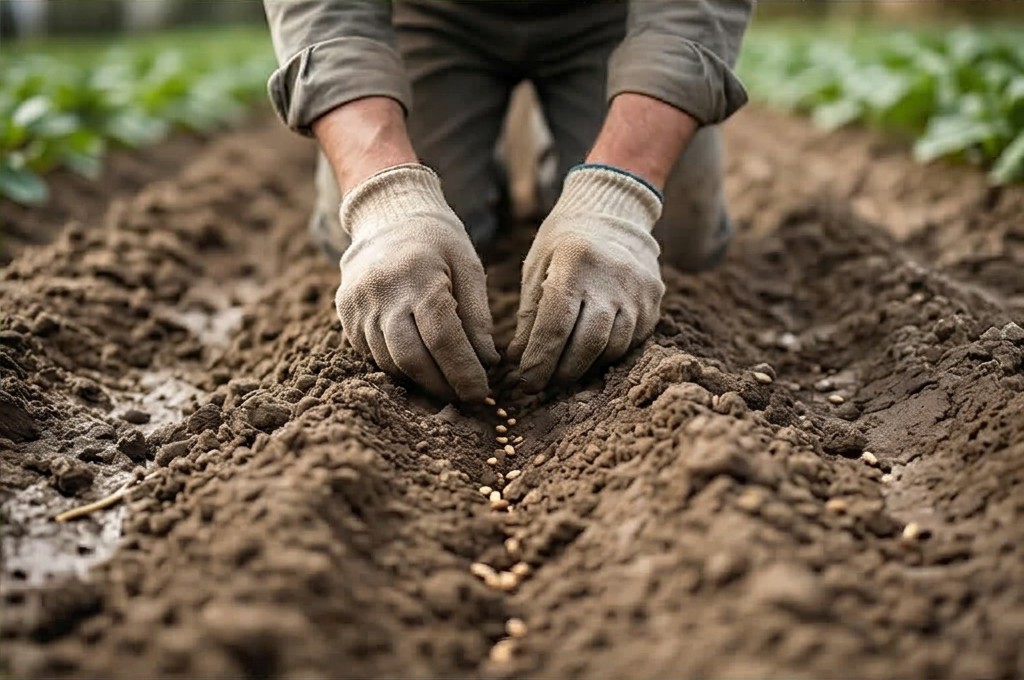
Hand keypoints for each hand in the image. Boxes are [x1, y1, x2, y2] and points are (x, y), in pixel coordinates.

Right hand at [335, 163, 498, 400]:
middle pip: (411, 358)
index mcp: (418, 276)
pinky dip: (397, 366)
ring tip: (445, 382)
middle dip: (441, 385)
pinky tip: (418, 363)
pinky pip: (371, 353)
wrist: (386, 213)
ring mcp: (358, 304)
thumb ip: (477, 315)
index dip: (463, 372)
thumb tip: (487, 363)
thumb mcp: (468, 265)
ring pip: (388, 361)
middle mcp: (382, 292)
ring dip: (419, 380)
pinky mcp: (346, 313)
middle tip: (465, 395)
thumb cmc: (437, 239)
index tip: (481, 392)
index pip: (443, 338)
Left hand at [509, 165, 665, 392]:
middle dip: (561, 372)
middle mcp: (612, 277)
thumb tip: (519, 361)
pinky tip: (589, 354)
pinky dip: (606, 354)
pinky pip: (630, 341)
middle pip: (587, 343)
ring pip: (612, 347)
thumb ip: (530, 315)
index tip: (525, 382)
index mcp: (575, 262)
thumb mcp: (538, 267)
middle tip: (542, 385)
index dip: (539, 361)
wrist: (614, 213)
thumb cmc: (564, 242)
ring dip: (584, 367)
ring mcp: (638, 291)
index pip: (556, 325)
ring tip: (563, 371)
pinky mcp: (653, 302)